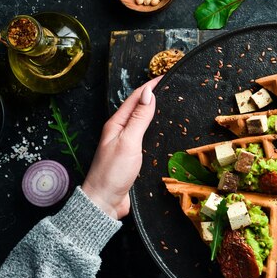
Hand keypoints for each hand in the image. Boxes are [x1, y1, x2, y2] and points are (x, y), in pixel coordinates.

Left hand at [82, 77, 160, 218]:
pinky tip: (163, 132)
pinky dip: (155, 129)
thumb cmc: (113, 172)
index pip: (136, 98)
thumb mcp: (129, 142)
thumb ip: (139, 118)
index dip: (151, 86)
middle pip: (138, 108)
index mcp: (117, 124)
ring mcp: (126, 144)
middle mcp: (120, 131)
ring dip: (155, 112)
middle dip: (154, 95)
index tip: (166, 76)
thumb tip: (149, 94)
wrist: (105, 201)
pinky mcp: (132, 157)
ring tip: (170, 104)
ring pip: (142, 122)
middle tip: (171, 87)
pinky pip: (145, 137)